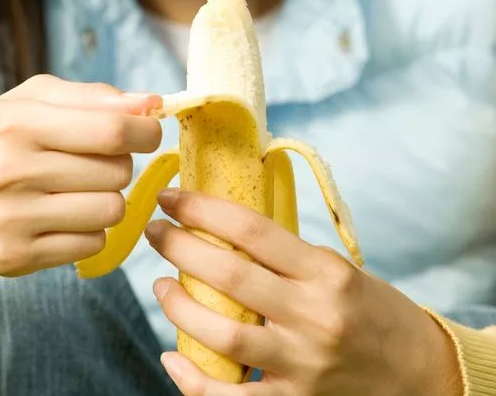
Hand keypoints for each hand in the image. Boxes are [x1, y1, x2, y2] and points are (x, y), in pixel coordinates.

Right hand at [0, 75, 161, 278]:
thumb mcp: (24, 105)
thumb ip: (90, 98)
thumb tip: (151, 104)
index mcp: (16, 123)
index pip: (112, 130)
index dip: (145, 132)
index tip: (146, 133)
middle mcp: (12, 171)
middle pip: (118, 172)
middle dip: (119, 165)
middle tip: (93, 163)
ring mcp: (13, 219)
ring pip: (112, 210)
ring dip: (107, 199)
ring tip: (78, 192)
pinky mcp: (17, 257)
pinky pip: (93, 243)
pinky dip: (90, 230)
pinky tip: (63, 218)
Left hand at [145, 188, 463, 395]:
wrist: (419, 372)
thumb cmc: (374, 312)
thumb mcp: (338, 271)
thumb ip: (286, 258)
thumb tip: (222, 233)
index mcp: (327, 273)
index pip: (252, 230)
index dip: (203, 209)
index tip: (171, 198)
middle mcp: (314, 316)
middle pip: (229, 276)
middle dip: (180, 247)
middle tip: (156, 232)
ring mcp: (303, 364)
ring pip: (222, 334)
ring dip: (178, 307)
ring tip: (162, 285)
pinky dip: (192, 379)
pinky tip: (172, 354)